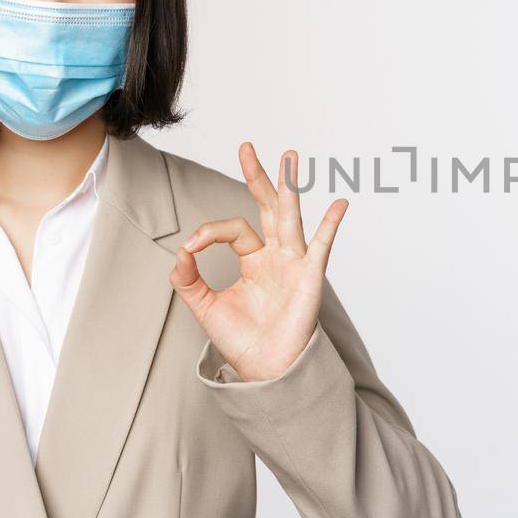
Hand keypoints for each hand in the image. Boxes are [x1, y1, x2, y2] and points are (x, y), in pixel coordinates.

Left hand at [170, 142, 349, 381]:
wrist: (265, 370)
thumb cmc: (243, 341)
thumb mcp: (204, 307)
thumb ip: (187, 280)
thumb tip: (178, 252)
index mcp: (254, 260)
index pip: (234, 229)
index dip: (209, 232)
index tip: (191, 248)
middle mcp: (276, 255)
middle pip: (267, 207)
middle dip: (257, 177)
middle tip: (246, 148)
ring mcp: (294, 263)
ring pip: (290, 216)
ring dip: (288, 186)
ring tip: (288, 156)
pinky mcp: (309, 277)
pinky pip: (321, 246)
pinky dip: (331, 226)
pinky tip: (339, 205)